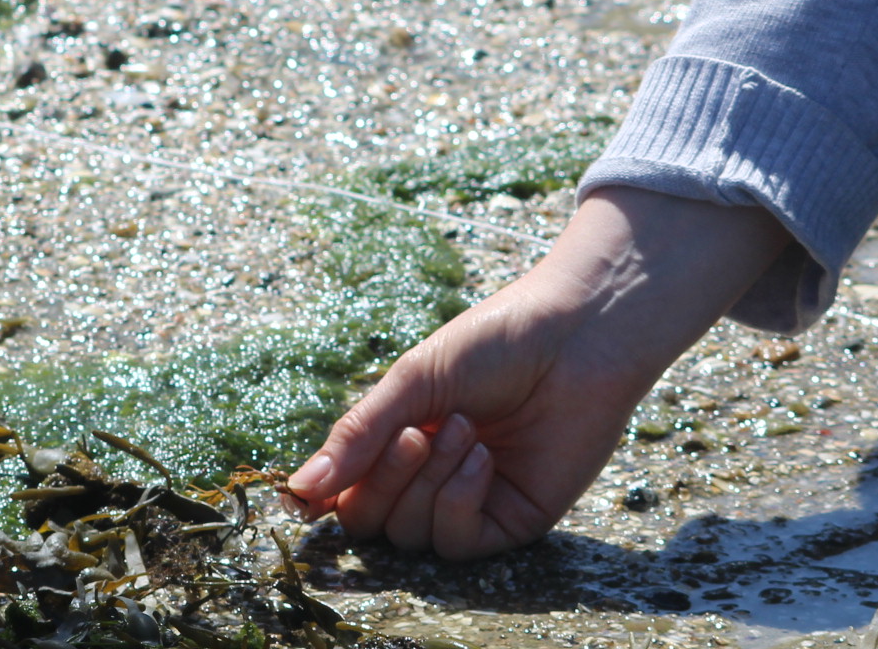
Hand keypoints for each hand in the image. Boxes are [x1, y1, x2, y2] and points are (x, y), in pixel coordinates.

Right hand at [282, 190, 788, 559]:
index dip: (330, 493)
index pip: (347, 488)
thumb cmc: (495, 342)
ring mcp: (471, 501)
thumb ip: (358, 435)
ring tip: (465, 428)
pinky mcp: (512, 520)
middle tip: (415, 435)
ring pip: (412, 536)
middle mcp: (431, 475)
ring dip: (429, 483)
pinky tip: (483, 458)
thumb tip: (299, 489)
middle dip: (384, 482)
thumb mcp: (414, 380)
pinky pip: (459, 541)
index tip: (314, 489)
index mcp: (401, 435)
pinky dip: (460, 502)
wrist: (578, 336)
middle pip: (372, 521)